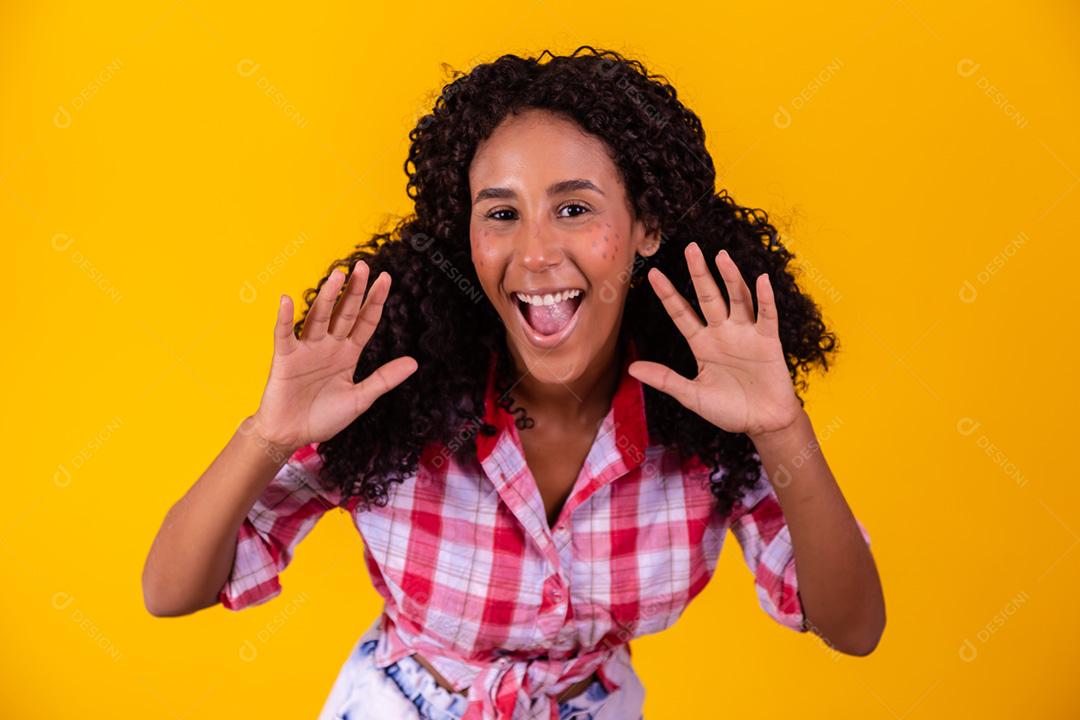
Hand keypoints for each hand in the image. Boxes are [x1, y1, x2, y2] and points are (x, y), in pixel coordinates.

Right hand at [250, 259, 417, 450]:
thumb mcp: (360, 398)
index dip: (375, 301)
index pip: (364, 322)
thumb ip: (384, 379)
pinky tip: (287, 300)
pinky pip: (284, 335)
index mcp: (347, 354)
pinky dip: (285, 318)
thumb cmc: (324, 417)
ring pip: (319, 317)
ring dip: (327, 297)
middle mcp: (328, 346)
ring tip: (337, 276)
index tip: (386, 278)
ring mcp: (306, 349)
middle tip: (363, 266)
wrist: (291, 435)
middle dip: (354, 291)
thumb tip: (414, 362)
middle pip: (344, 313)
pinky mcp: (285, 359)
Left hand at [627, 242, 802, 439]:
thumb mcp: (692, 395)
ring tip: (721, 256)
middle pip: (709, 297)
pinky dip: (765, 298)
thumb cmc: (729, 410)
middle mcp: (723, 332)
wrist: (763, 423)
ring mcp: (746, 334)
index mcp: (702, 344)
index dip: (668, 294)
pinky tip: (762, 280)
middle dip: (699, 273)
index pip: (681, 313)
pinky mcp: (768, 341)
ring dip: (731, 278)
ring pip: (737, 299)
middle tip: (690, 248)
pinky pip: (766, 316)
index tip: (653, 274)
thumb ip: (665, 379)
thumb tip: (631, 368)